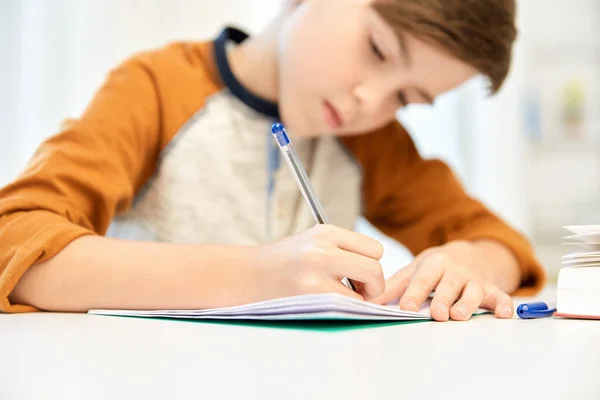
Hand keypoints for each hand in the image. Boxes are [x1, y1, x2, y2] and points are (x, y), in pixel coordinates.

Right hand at [250, 224, 384, 300]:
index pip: (374, 248)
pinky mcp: (311, 293)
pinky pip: (348, 304)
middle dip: (373, 285)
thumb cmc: (281, 262)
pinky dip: (345, 309)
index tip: (357, 276)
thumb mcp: (311, 242)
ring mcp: (316, 271)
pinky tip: (328, 305)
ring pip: (366, 286)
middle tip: (358, 292)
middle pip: (375, 267)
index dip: (371, 264)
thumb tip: (375, 271)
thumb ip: (341, 249)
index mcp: (325, 232)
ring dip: (361, 298)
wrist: (245, 275)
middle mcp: (322, 248)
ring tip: (341, 298)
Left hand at [376, 241, 517, 321]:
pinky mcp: (492, 289)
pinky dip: (504, 304)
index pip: (422, 279)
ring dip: (468, 303)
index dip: (414, 293)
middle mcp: (456, 271)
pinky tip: (505, 314)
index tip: (405, 307)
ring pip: (473, 291)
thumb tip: (368, 303)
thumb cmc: (435, 268)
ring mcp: (475, 280)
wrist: (468, 254)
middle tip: (437, 314)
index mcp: (433, 264)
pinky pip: (501, 296)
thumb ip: (394, 287)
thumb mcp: (414, 271)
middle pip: (448, 286)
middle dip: (442, 299)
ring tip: (459, 316)